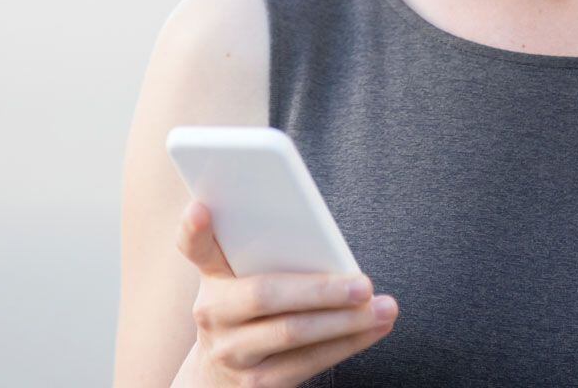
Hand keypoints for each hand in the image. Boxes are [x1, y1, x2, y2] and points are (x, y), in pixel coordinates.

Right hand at [173, 198, 398, 386]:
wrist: (220, 377)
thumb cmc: (252, 312)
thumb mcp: (247, 280)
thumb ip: (272, 256)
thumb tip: (328, 246)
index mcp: (212, 277)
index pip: (194, 247)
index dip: (193, 228)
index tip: (201, 207)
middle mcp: (212, 314)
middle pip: (265, 295)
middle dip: (320, 290)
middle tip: (364, 284)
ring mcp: (231, 352)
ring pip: (292, 333)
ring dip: (347, 322)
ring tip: (385, 308)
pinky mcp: (256, 384)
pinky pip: (308, 362)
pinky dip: (348, 344)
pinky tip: (374, 329)